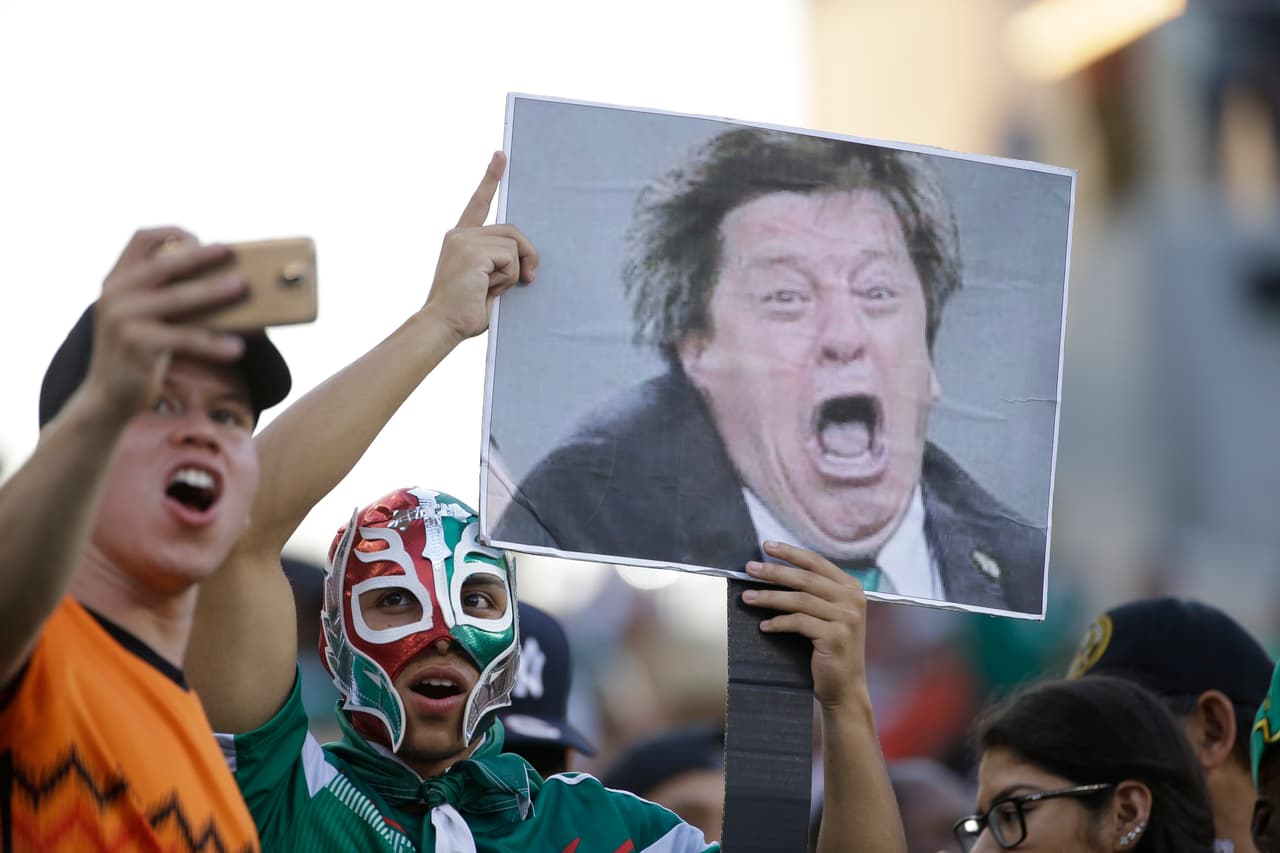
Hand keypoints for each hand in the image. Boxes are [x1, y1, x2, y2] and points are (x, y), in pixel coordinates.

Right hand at [82, 227, 247, 422]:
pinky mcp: (138, 344)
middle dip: (200, 256)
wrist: (107, 397)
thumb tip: (228, 285)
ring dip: (214, 290)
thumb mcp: (145, 317)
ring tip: (242, 286)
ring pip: (179, 297)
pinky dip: (214, 342)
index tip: (201, 238)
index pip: (139, 239)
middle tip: (230, 252)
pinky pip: (186, 337)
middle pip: (164, 263)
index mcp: (116, 280)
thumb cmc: (139, 354)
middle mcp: (116, 293)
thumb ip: (167, 297)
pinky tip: (236, 347)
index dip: (170, 231)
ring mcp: (123, 318)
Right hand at [422, 151, 537, 340]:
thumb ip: (499, 262)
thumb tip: (526, 259)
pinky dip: (508, 277)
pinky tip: (488, 288)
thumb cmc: (465, 311)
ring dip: (513, 272)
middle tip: (528, 279)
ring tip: (492, 288)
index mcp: (460, 239)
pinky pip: (511, 257)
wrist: (443, 325)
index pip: (478, 203)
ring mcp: (465, 240)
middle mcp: (460, 234)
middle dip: (526, 255)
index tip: (501, 155)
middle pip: (512, 231)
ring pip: (514, 246)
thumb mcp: (487, 280)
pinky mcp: (473, 251)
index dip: (490, 178)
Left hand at [742, 541, 868, 709]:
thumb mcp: (829, 614)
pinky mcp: (835, 637)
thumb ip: (815, 593)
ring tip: (747, 597)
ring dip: (769, 597)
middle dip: (774, 571)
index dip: (791, 553)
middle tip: (749, 569)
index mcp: (852, 588)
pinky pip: (799, 623)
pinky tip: (764, 626)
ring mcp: (846, 618)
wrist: (845, 686)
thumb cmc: (830, 648)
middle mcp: (853, 600)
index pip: (817, 562)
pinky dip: (778, 623)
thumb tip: (774, 570)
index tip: (767, 546)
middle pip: (805, 578)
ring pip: (799, 600)